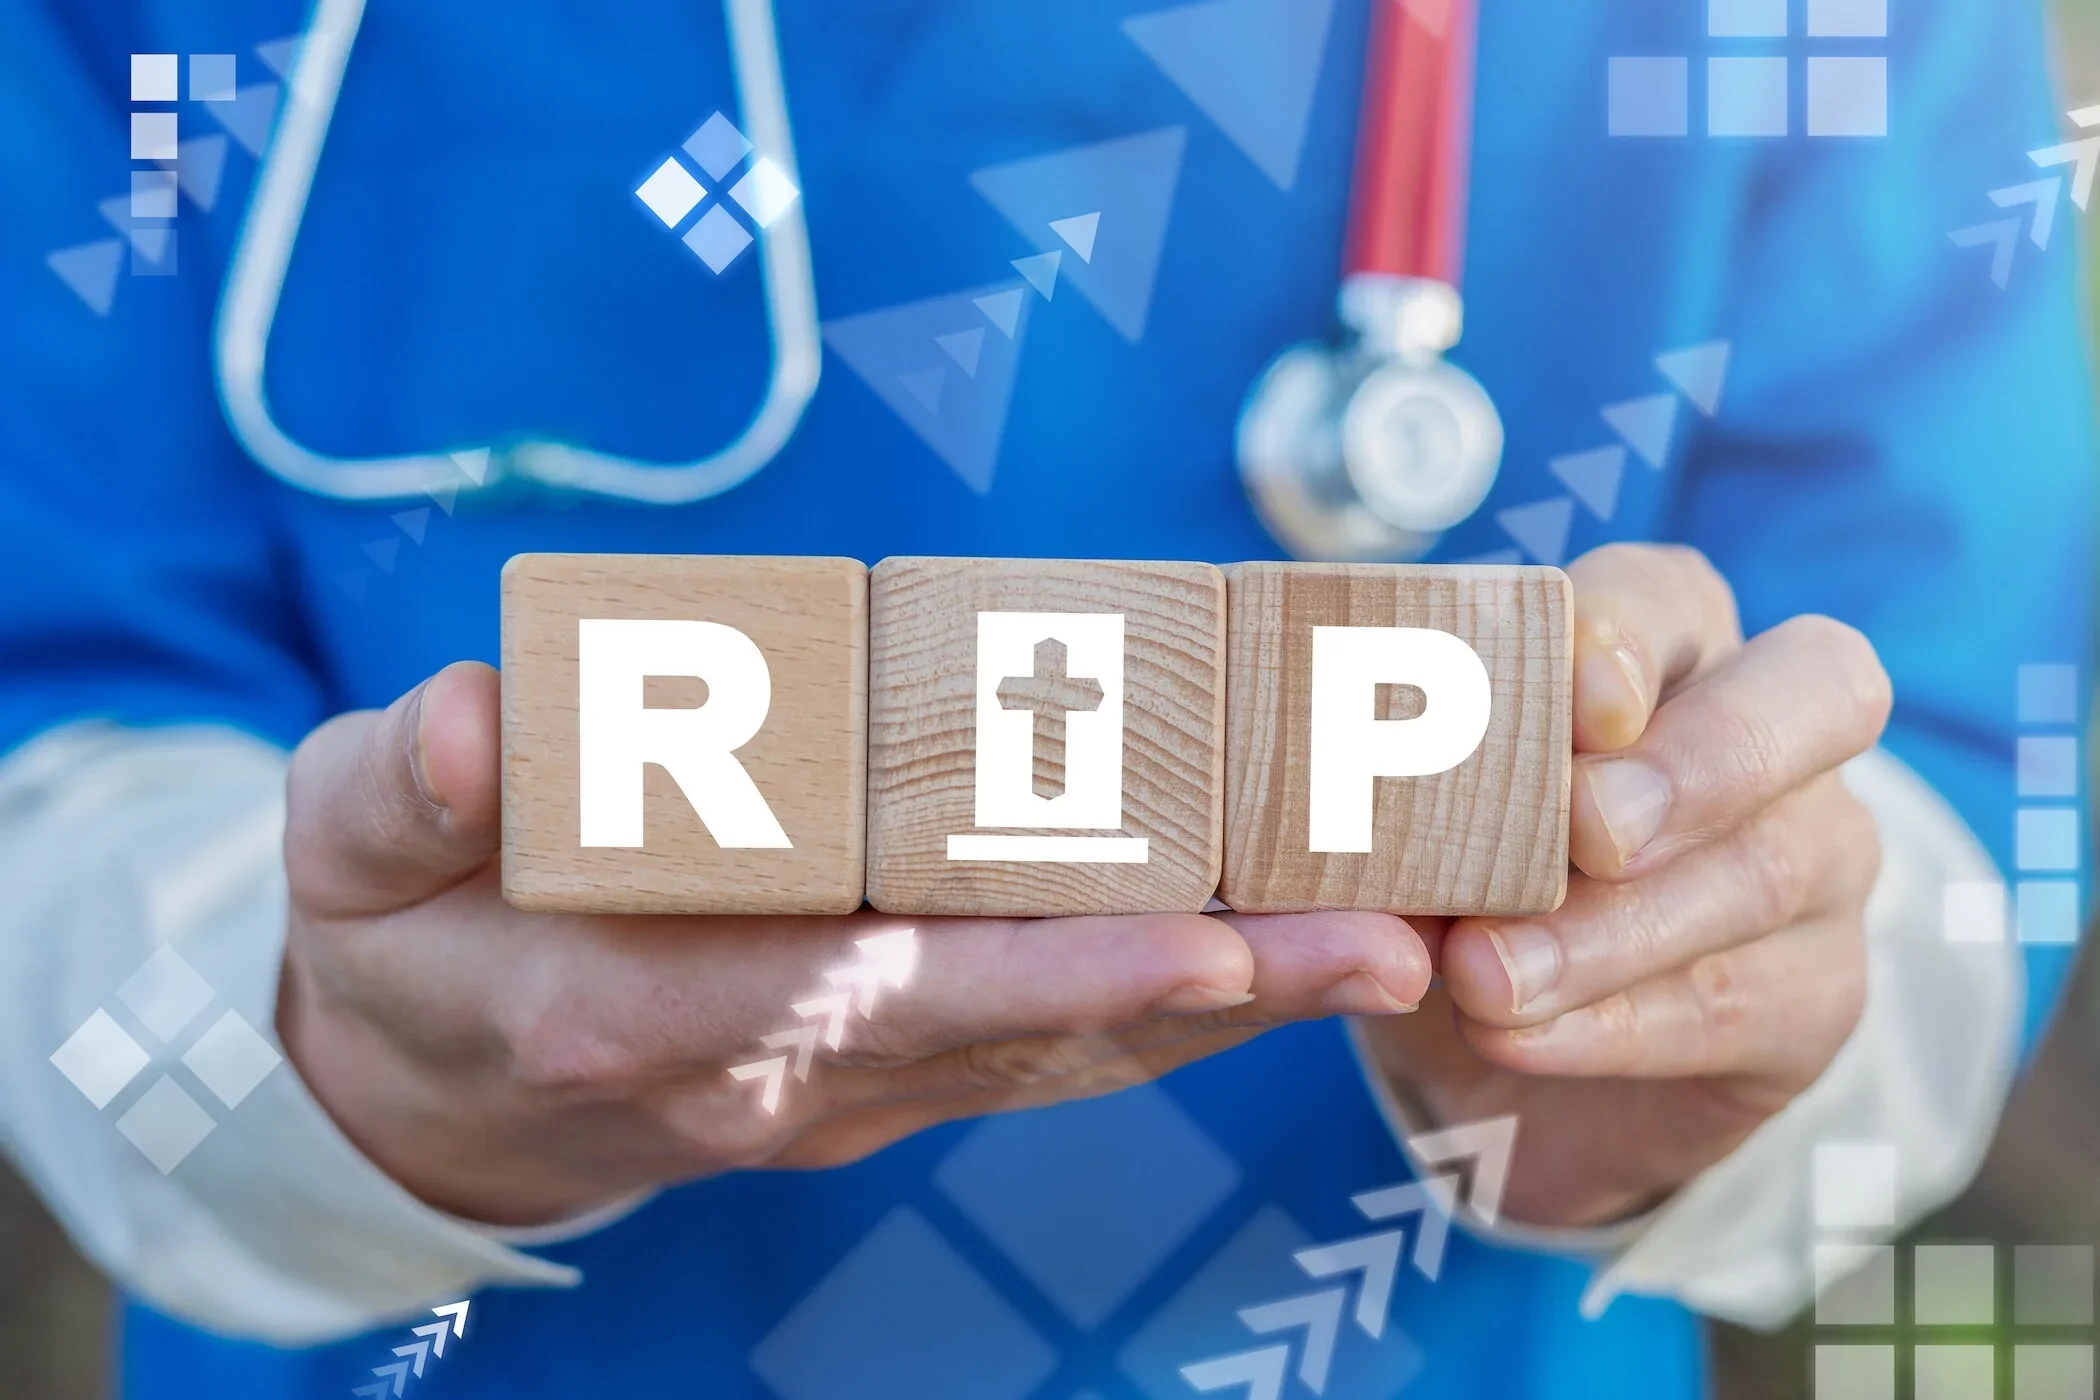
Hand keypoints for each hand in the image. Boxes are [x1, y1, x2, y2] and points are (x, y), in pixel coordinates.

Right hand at [277, 662, 1432, 1224]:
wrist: (427, 1092)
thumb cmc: (400, 940)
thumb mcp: (349, 849)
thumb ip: (407, 787)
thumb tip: (474, 723)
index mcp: (644, 1008)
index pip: (871, 991)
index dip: (1042, 967)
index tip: (1204, 934)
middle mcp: (777, 1074)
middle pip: (1023, 1031)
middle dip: (1213, 989)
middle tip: (1391, 939)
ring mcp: (845, 1092)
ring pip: (1063, 1052)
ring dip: (1234, 1005)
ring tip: (1396, 939)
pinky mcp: (885, 1078)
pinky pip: (1047, 1049)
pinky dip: (1173, 1006)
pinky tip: (1289, 954)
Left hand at [1357, 544, 1891, 1227]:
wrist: (1506, 1059)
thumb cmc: (1454, 880)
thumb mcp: (1403, 829)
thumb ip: (1388, 803)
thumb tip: (1333, 822)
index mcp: (1668, 640)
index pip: (1674, 594)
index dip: (1629, 634)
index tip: (1570, 700)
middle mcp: (1775, 730)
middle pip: (1818, 690)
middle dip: (1693, 758)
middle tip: (1583, 829)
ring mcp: (1818, 859)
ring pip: (1760, 868)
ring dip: (1608, 929)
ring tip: (1484, 976)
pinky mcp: (1816, 994)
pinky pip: (1739, 1003)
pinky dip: (1615, 1024)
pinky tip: (1520, 1037)